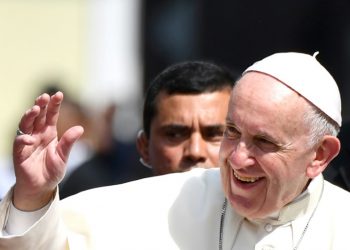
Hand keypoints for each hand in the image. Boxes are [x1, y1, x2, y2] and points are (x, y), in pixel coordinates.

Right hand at [12, 92, 83, 210]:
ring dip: (29, 116)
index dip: (54, 105)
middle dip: (40, 105)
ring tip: (35, 109)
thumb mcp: (63, 156)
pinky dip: (23, 140)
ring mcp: (27, 143)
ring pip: (26, 125)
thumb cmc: (52, 171)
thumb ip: (69, 143)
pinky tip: (29, 139)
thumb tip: (80, 128)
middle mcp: (37, 134)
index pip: (51, 115)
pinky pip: (19, 144)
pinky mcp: (20, 154)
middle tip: (45, 96)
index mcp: (49, 133)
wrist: (41, 188)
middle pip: (38, 116)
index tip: (59, 94)